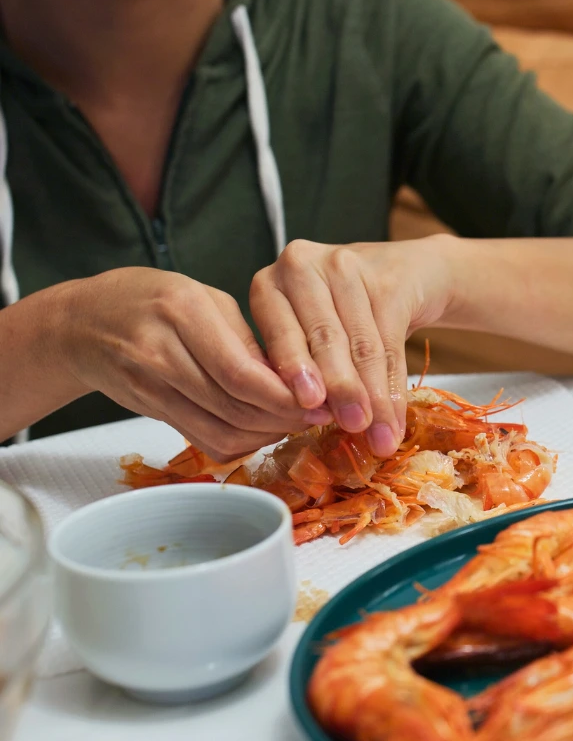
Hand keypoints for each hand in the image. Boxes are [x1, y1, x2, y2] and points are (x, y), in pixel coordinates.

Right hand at [55, 267, 324, 459]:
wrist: (82, 324)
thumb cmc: (152, 300)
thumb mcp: (206, 298)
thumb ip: (249, 339)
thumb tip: (299, 380)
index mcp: (183, 312)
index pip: (242, 373)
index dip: (286, 396)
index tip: (321, 400)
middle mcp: (162, 353)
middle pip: (236, 407)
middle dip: (286, 417)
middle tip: (320, 415)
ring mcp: (151, 387)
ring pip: (223, 431)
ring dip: (267, 434)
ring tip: (297, 421)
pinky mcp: (151, 411)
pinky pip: (205, 440)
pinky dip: (242, 441)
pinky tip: (263, 428)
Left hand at [249, 236, 454, 456]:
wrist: (409, 276)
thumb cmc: (346, 315)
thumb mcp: (314, 338)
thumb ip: (304, 371)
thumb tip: (307, 430)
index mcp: (269, 286)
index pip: (281, 337)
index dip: (295, 374)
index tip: (310, 410)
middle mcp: (301, 265)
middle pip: (322, 337)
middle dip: (339, 388)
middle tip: (352, 425)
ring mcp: (346, 265)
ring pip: (358, 343)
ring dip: (371, 394)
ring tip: (379, 434)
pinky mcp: (387, 278)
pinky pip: (390, 340)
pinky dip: (394, 386)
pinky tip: (397, 416)